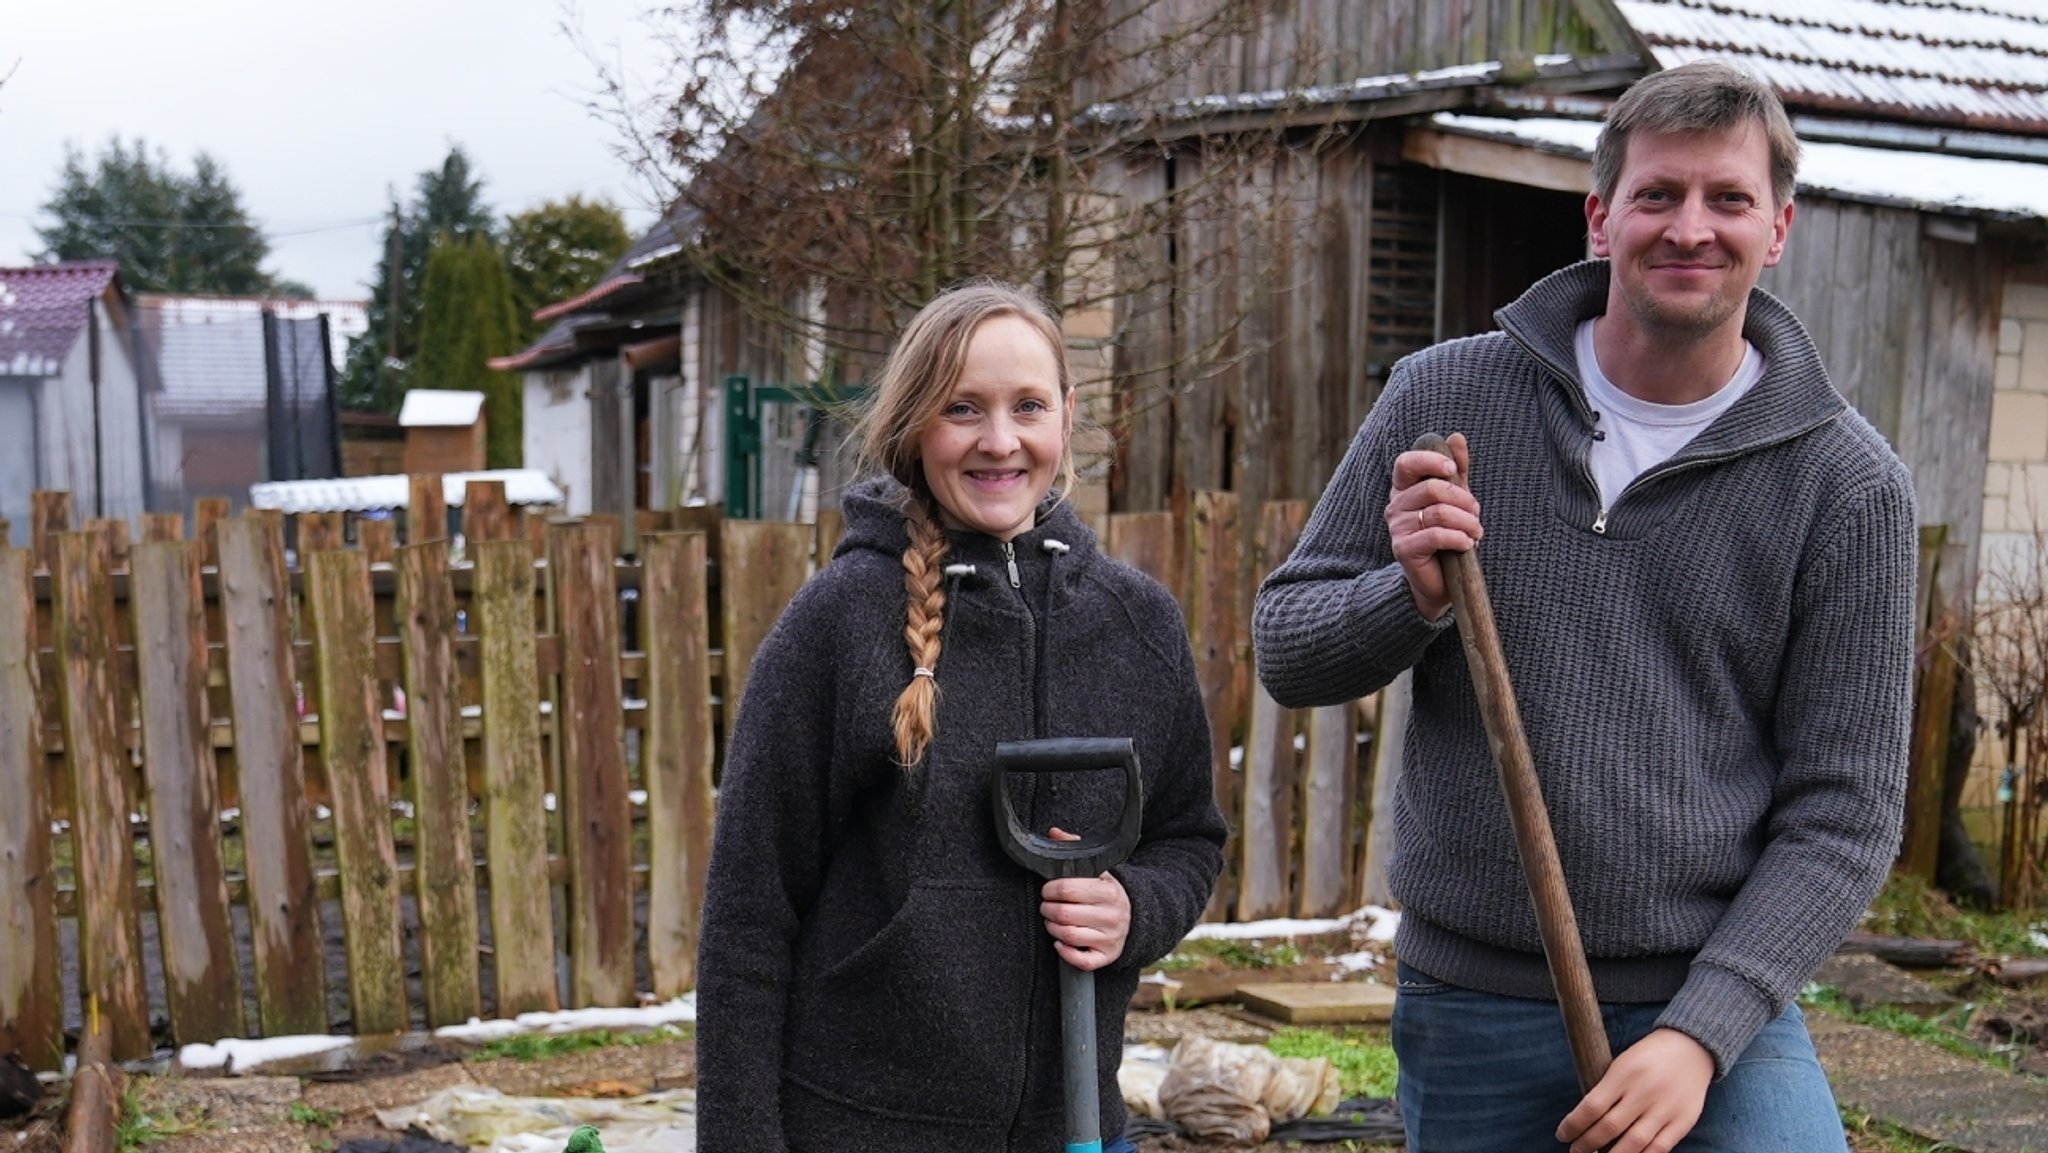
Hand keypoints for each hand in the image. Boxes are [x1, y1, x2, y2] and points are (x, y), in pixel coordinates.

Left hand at [1040, 827, 1130, 970]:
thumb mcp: (1096, 870)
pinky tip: (1060, 942)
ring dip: (1052, 928)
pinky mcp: (1108, 956)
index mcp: (1108, 890)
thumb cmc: (1105, 892)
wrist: (1135, 917)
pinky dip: (1065, 952)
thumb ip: (1075, 850)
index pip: (1068, 889)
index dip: (1050, 889)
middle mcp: (1112, 915)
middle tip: (1045, 906)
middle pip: (1064, 913)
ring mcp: (1111, 937)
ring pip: (1069, 935)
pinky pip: (1082, 961)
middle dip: (1047, 909)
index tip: (1047, 889)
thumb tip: (1054, 833)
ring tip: (1051, 921)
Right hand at [1386, 431, 1480, 619]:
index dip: (1430, 462)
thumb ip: (1456, 470)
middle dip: (1463, 500)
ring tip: (1476, 532)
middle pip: (1431, 489)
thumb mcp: (1455, 499)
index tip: (1453, 470)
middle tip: (1477, 512)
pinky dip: (1458, 538)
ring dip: (1466, 522)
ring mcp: (1397, 528)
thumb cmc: (1447, 535)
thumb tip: (1456, 438)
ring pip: (1438, 513)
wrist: (1440, 581)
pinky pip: (1435, 536)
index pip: (1405, 463)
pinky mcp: (1403, 550)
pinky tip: (1467, 544)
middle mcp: (1395, 506)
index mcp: (1403, 489)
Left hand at [1556, 1028, 1712, 1152]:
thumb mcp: (1622, 1063)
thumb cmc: (1648, 1057)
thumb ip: (1606, 1089)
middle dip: (1587, 1144)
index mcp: (1624, 1073)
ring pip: (1633, 1142)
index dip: (1573, 1125)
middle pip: (1609, 1127)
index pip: (1591, 1106)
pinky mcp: (1682, 1121)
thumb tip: (1584, 1120)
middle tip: (1575, 1151)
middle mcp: (1644, 1091)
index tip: (1562, 1135)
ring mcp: (1665, 1108)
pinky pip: (1659, 1148)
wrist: (1691, 1048)